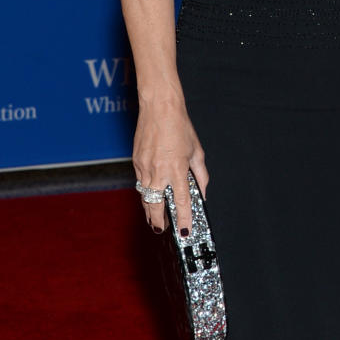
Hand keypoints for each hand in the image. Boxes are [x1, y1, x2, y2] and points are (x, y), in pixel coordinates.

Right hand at [132, 96, 207, 233]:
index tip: (185, 230)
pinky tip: (150, 195)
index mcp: (176, 169)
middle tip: (161, 229)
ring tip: (154, 218)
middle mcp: (158, 171)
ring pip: (145, 196)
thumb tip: (202, 191)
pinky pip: (141, 182)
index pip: (181, 202)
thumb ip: (200, 175)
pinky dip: (146, 191)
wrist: (159, 108)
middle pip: (156, 205)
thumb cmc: (179, 126)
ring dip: (150, 209)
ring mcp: (144, 167)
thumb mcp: (196, 151)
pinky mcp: (136, 161)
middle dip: (158, 221)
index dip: (184, 219)